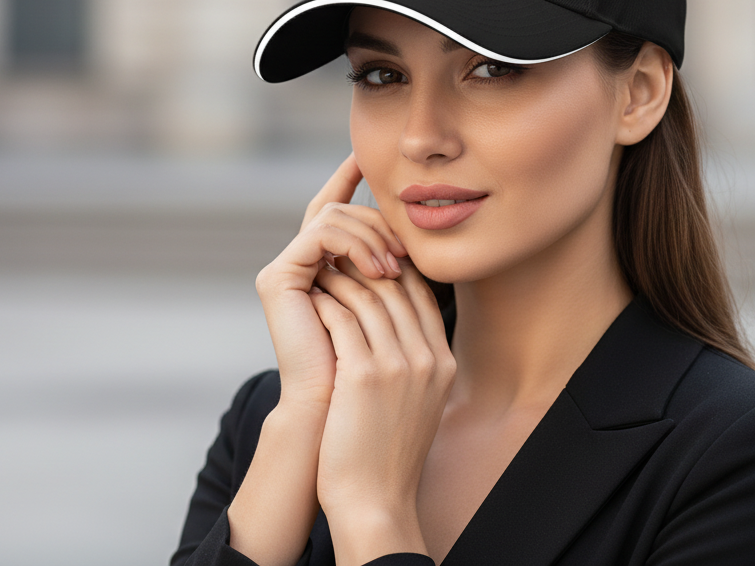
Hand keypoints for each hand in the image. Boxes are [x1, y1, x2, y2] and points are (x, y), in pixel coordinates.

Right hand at [255, 152, 409, 407]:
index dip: (349, 178)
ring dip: (373, 234)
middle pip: (340, 209)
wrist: (340, 415)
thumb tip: (420, 233)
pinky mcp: (277, 279)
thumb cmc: (372, 372)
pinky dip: (355, 242)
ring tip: (397, 266)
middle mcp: (298, 264)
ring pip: (333, 216)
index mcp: (322, 269)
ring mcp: (285, 270)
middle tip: (408, 247)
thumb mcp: (393, 308)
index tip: (368, 154)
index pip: (336, 210)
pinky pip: (320, 233)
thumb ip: (396, 270)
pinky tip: (381, 268)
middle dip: (379, 218)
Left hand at [308, 255, 456, 565]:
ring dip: (340, 278)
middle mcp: (426, 358)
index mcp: (444, 362)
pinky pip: (341, 319)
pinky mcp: (363, 375)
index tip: (369, 261)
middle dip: (365, 265)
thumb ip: (416, 362)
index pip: (423, 294)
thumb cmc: (389, 453)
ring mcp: (397, 365)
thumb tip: (396, 325)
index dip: (394, 270)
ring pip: (367, 297)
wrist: (376, 500)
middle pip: (396, 287)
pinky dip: (324, 303)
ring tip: (321, 271)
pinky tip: (310, 298)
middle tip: (338, 255)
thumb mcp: (420, 401)